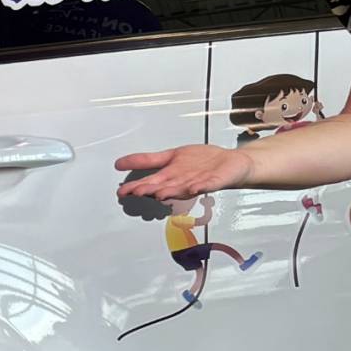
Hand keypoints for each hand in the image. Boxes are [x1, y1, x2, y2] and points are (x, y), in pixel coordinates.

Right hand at [114, 143, 253, 202]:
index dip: (135, 187)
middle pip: (163, 187)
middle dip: (151, 190)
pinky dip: (201, 187)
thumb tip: (119, 163)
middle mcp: (180, 182)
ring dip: (170, 192)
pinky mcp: (215, 181)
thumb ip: (146, 160)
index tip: (122, 191)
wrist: (231, 163)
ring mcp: (197, 183)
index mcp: (169, 177)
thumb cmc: (202, 162)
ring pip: (181, 189)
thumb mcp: (170, 156)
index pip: (148, 182)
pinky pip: (207, 185)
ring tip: (160, 193)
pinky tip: (194, 188)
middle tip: (138, 192)